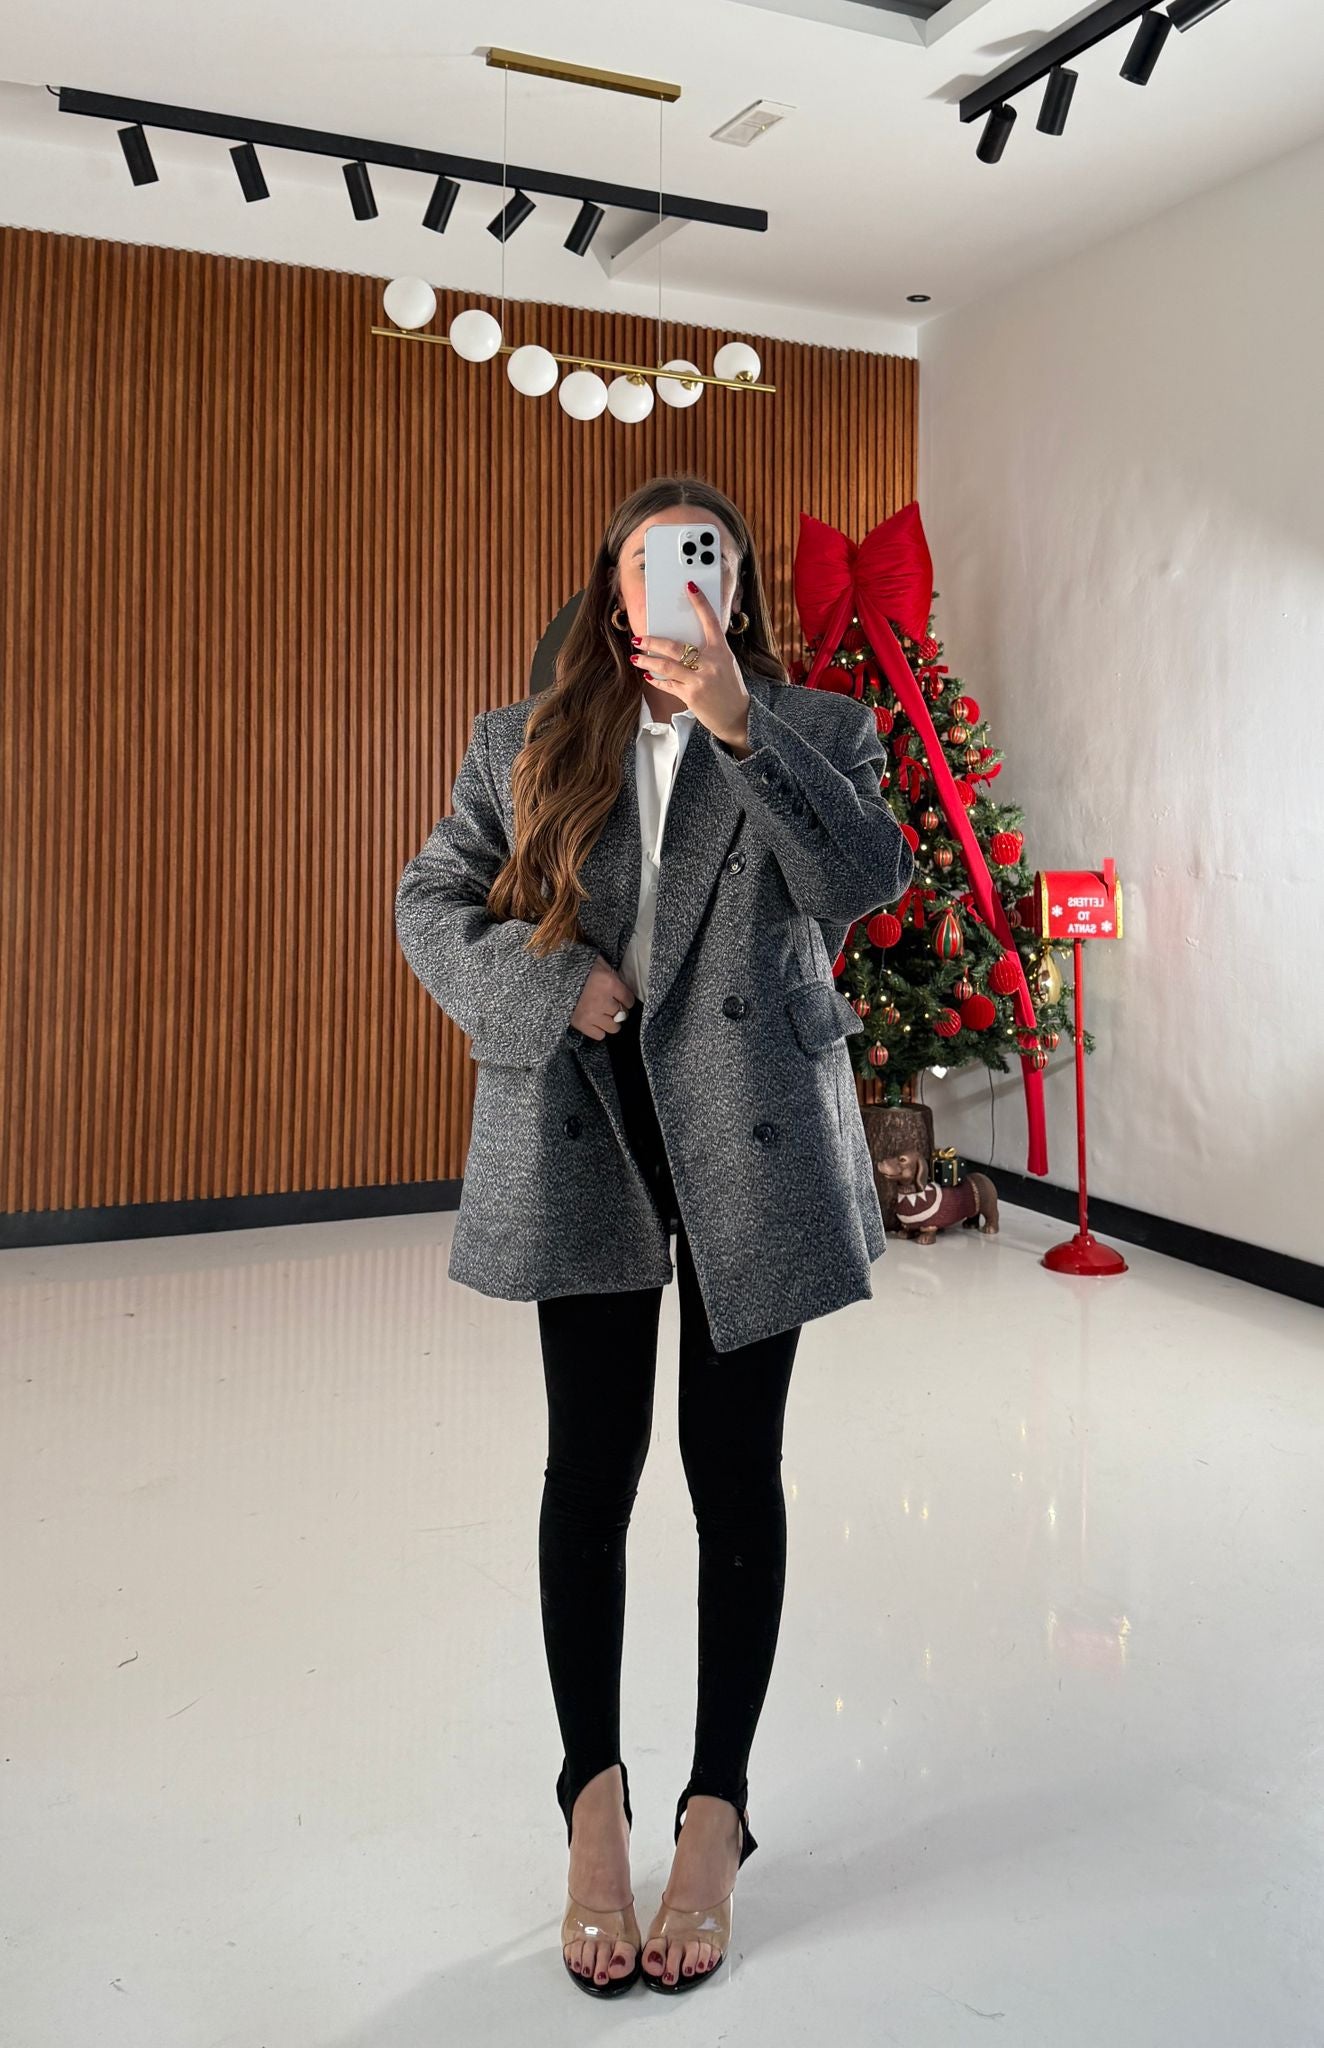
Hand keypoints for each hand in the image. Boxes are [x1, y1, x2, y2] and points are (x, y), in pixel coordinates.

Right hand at [570, 955, 636, 1038]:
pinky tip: (594, 1022)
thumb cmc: (579, 968)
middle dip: (619, 1010)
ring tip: (604, 1015)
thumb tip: (623, 985)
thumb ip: (612, 974)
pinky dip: (599, 1030)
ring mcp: (592, 1015)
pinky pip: (599, 1035)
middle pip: (622, 1014)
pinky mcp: (581, 1024)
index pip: (629, 999)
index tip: (622, 999)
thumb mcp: (598, 963)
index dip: (627, 999)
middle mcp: (603, 1001)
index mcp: (609, 984)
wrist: (553, 977)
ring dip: (610, 1022)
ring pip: (613, 1027)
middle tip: (611, 1006)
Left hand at [629, 582, 750, 750]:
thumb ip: (709, 651)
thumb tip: (683, 640)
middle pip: (676, 647)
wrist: (737, 716)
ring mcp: (700, 680)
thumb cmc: (729, 687)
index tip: (689, 586)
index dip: (700, 603)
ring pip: (667, 666)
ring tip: (636, 657)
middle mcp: (711, 663)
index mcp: (722, 651)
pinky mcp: (691, 696)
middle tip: (639, 638)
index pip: (710, 621)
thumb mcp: (726, 663)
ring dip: (648, 661)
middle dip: (653, 642)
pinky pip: (668, 684)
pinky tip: (648, 675)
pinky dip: (656, 680)